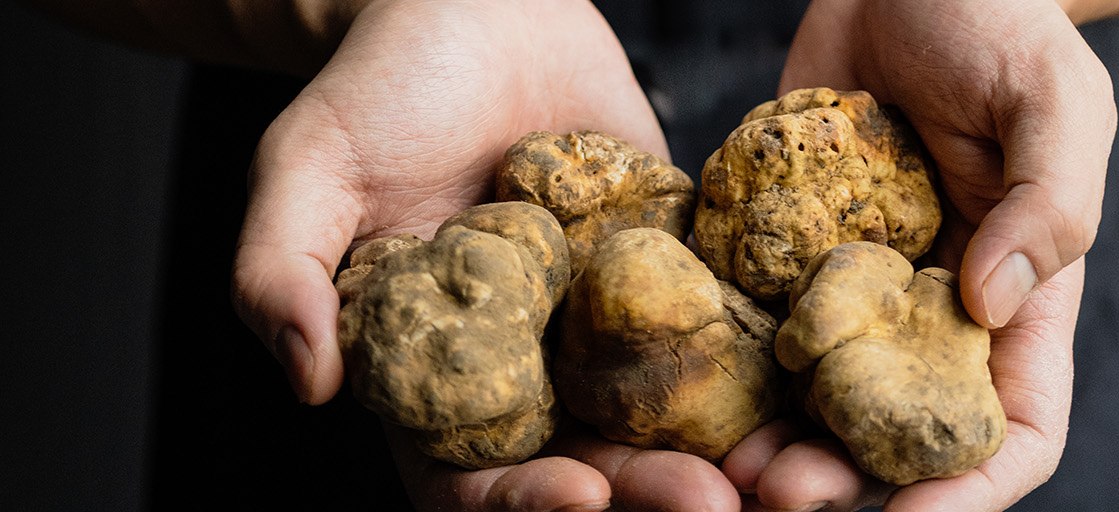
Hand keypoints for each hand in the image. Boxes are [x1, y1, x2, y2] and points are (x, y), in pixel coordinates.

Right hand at [229, 1, 740, 508]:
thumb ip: (285, 272)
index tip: (579, 497)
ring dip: (718, 448)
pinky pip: (718, 323)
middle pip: (586, 461)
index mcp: (435, 372)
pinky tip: (805, 382)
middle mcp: (526, 366)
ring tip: (773, 465)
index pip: (468, 472)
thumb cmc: (377, 86)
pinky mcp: (666, 270)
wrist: (475, 8)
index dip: (519, 501)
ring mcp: (602, 322)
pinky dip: (761, 361)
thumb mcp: (307, 169)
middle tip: (710, 499)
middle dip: (645, 491)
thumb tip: (305, 381)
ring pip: (664, 412)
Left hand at [723, 0, 1114, 508]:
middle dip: (850, 483)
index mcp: (1015, 297)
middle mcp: (931, 312)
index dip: (972, 485)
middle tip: (779, 495)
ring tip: (724, 467)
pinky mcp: (784, 255)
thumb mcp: (1054, 99)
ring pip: (816, 403)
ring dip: (776, 447)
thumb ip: (1049, 202)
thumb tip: (990, 303)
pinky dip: (727, 373)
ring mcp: (852, 290)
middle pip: (899, 436)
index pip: (1015, 426)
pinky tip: (686, 390)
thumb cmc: (997, 24)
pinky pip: (755, 329)